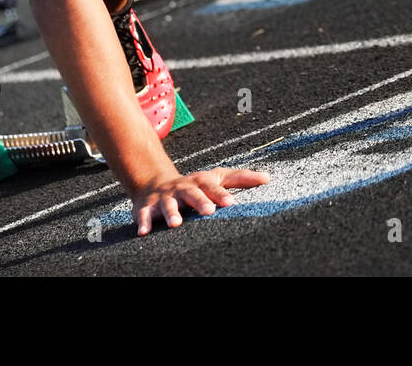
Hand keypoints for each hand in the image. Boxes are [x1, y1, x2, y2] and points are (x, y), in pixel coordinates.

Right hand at [132, 168, 269, 235]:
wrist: (154, 182)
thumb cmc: (193, 185)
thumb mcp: (215, 178)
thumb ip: (241, 179)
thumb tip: (268, 178)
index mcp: (200, 182)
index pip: (213, 187)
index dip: (221, 194)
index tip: (231, 203)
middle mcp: (182, 188)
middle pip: (192, 193)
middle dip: (199, 201)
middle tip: (209, 211)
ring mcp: (164, 197)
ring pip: (168, 203)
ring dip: (171, 212)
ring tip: (176, 223)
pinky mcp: (147, 206)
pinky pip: (144, 214)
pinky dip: (143, 222)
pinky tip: (144, 232)